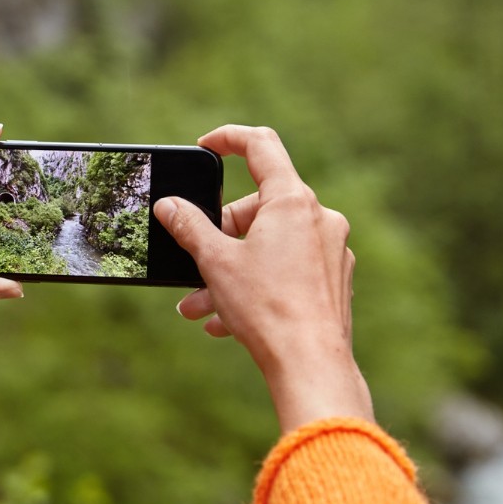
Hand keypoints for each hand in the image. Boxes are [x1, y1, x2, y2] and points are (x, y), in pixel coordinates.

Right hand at [155, 125, 372, 432]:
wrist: (310, 364)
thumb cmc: (266, 308)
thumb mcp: (214, 262)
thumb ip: (189, 227)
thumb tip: (169, 206)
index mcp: (292, 202)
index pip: (261, 146)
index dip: (228, 139)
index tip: (205, 146)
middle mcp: (320, 218)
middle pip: (259, 207)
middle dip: (219, 235)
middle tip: (193, 263)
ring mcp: (332, 250)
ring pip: (270, 245)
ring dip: (231, 269)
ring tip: (200, 305)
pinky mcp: (334, 280)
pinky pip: (288, 270)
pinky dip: (257, 285)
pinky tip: (229, 320)